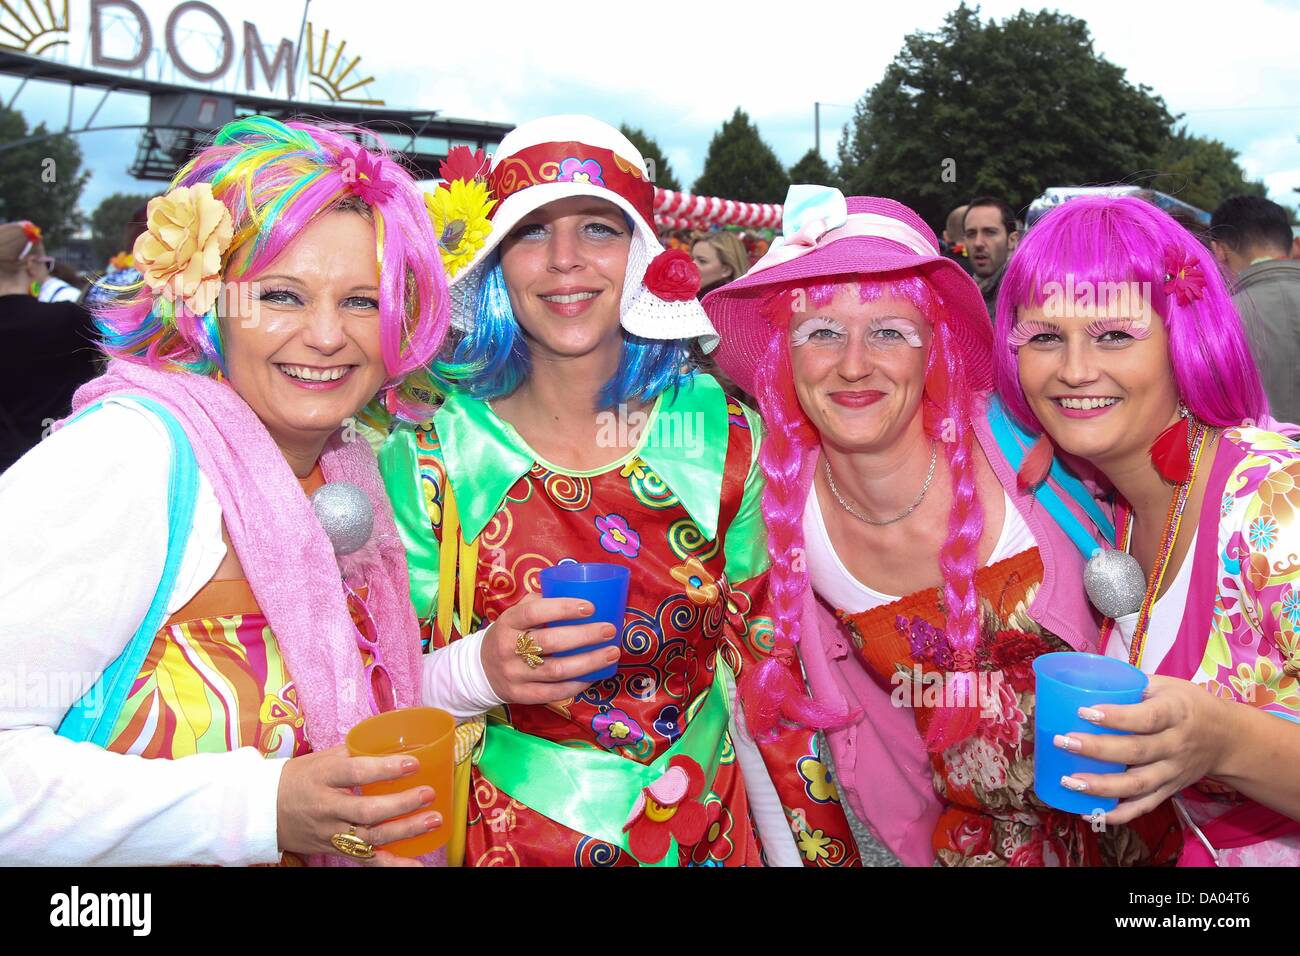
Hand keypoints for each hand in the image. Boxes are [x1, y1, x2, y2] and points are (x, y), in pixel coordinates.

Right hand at [277, 745, 441, 865]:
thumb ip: (355, 753)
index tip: (413, 764)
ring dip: (405, 831)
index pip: (356, 773)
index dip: (385, 769)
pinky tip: (416, 865)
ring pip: (371, 837)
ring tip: (433, 820)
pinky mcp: (335, 850)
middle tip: (428, 794)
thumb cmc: (298, 779)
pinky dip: (393, 865)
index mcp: (323, 777)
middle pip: (366, 810)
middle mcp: (326, 808)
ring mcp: (331, 833)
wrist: (263, 810)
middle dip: (401, 804)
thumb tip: (393, 744)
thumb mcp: (322, 759)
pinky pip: (366, 860)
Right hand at [481, 592, 620, 704]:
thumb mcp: (514, 615)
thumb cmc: (508, 636)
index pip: (534, 612)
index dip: (563, 608)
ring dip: (589, 662)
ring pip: (556, 670)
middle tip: (609, 629)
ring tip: (612, 653)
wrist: (480, 671)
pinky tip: (594, 676)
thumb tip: (572, 589)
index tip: (590, 607)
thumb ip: (537, 602)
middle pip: (550, 642)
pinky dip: (577, 685)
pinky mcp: (521, 696)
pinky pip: (554, 693)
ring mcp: (514, 674)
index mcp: (508, 623)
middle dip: (585, 636)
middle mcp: (509, 648)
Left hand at [1051, 676, 1232, 825]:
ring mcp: (1173, 772)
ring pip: (1138, 784)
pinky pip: (1143, 806)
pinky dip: (1118, 814)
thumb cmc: (1187, 704)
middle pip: (1136, 751)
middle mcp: (1176, 745)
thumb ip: (1131, 684)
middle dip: (1097, 749)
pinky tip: (1090, 813)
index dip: (1115, 717)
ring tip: (1070, 782)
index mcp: (1176, 713)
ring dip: (1102, 787)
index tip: (1082, 712)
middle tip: (1063, 741)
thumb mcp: (1166, 685)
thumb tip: (1084, 676)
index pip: (1146, 717)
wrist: (1227, 738)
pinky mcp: (1169, 790)